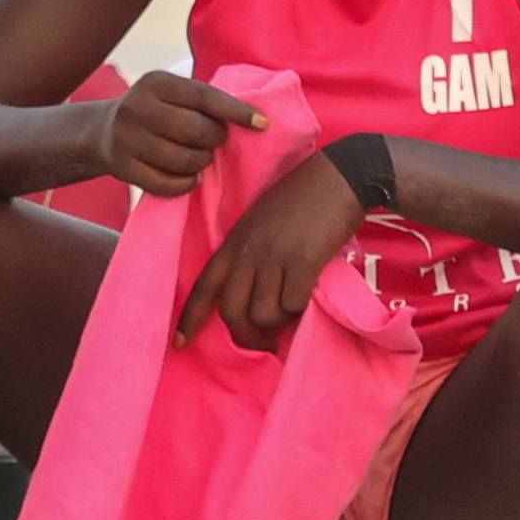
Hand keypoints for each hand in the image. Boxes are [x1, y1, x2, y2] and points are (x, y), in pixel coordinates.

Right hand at [100, 69, 266, 197]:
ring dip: (201, 163)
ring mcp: (126, 138)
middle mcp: (137, 107)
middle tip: (215, 142)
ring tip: (200, 159)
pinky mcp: (122, 167)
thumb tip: (255, 118)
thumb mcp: (171, 94)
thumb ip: (202, 102)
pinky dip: (186, 183)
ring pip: (183, 159)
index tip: (263, 124)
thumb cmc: (155, 112)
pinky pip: (168, 184)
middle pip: (195, 130)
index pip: (205, 97)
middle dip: (215, 140)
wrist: (102, 132)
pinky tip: (188, 177)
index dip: (236, 112)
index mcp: (156, 82)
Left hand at [177, 145, 371, 351]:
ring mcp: (273, 256)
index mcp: (234, 241)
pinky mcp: (302, 262)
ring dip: (278, 323)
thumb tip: (254, 299)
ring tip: (292, 310)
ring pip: (262, 315)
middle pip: (232, 312)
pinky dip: (300, 311)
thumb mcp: (261, 222)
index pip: (203, 286)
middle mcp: (248, 251)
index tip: (180, 343)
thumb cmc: (303, 199)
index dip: (189, 318)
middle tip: (265, 342)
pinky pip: (292, 306)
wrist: (338, 176)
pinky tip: (308, 296)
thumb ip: (250, 254)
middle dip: (247, 336)